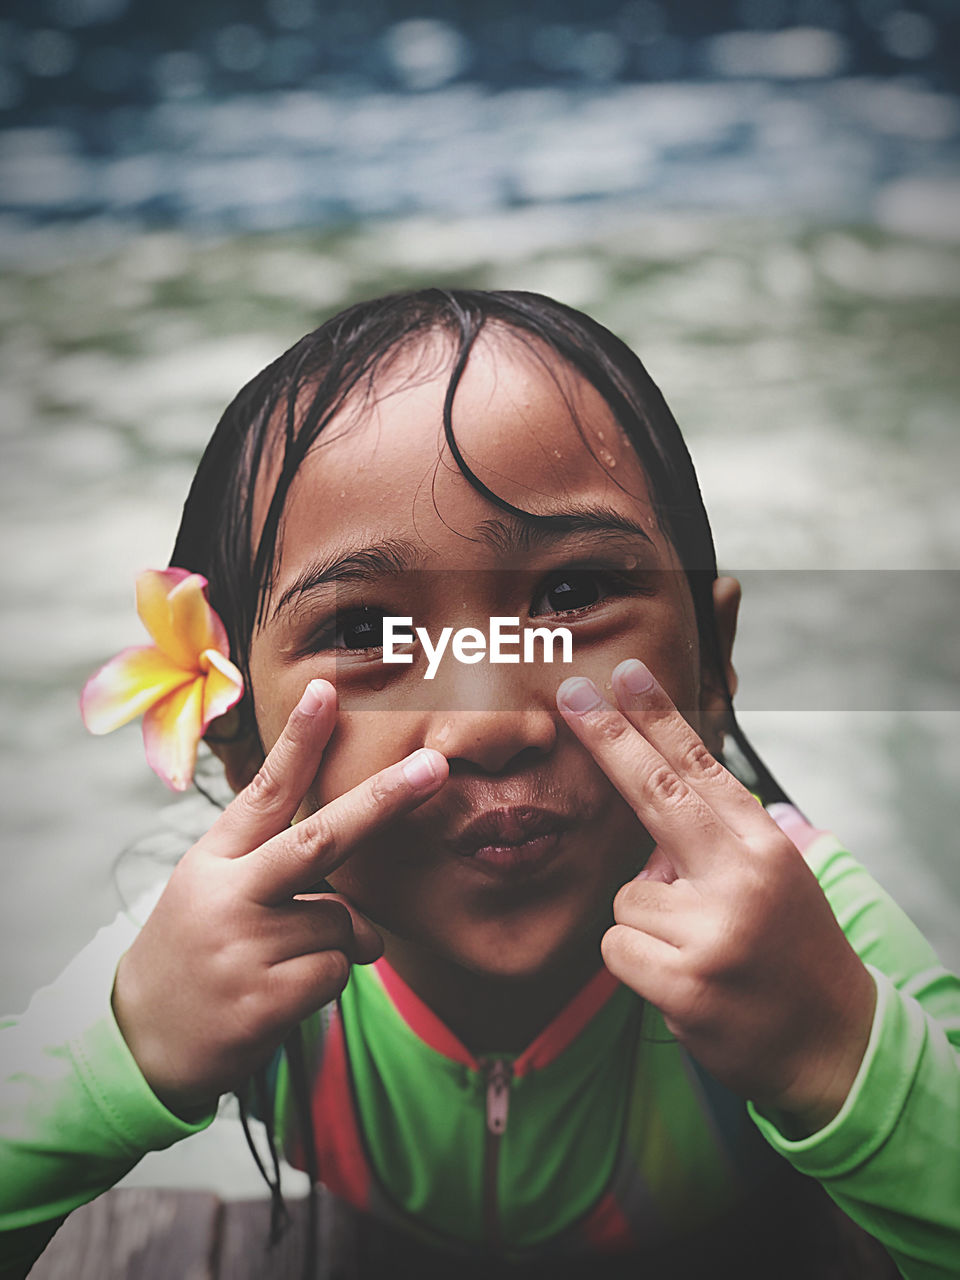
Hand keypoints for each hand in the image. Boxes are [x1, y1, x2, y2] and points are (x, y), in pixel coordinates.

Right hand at [111, 678, 446, 1117]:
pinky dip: (325, 982)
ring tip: (277, 964)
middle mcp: (228, 895)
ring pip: (342, 923)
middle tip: (435, 769)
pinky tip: (279, 996)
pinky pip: (338, 973)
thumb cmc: (199, 952)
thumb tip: (372, 928)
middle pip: (320, 839)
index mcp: (216, 858)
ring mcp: (243, 947)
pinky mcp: (261, 999)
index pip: (266, 790)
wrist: (139, 1040)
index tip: (327, 690)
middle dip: (383, 800)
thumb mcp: (222, 895)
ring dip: (335, 944)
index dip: (299, 740)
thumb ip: (296, 889)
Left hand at [557, 660, 875, 1133]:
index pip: (702, 767)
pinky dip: (636, 962)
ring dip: (646, 921)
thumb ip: (721, 834)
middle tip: (572, 696)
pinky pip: (616, 945)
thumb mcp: (775, 877)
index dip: (658, 717)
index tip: (624, 676)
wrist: (832, 1047)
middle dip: (609, 738)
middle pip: (656, 792)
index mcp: (764, 845)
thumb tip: (661, 791)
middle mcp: (743, 878)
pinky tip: (680, 980)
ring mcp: (714, 931)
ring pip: (626, 893)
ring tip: (695, 948)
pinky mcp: (685, 983)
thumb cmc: (792, 953)